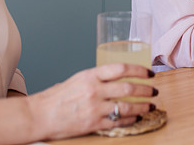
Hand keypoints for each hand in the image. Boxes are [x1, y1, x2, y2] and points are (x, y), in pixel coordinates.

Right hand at [28, 63, 156, 139]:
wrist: (39, 115)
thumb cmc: (56, 97)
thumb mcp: (78, 79)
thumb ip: (97, 78)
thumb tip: (117, 77)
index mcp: (90, 75)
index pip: (121, 68)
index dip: (140, 70)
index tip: (150, 73)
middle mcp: (94, 90)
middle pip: (128, 88)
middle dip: (146, 90)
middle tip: (155, 91)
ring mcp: (94, 108)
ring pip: (127, 106)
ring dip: (143, 106)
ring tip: (151, 105)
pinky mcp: (93, 124)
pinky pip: (117, 122)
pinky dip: (130, 119)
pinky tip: (137, 117)